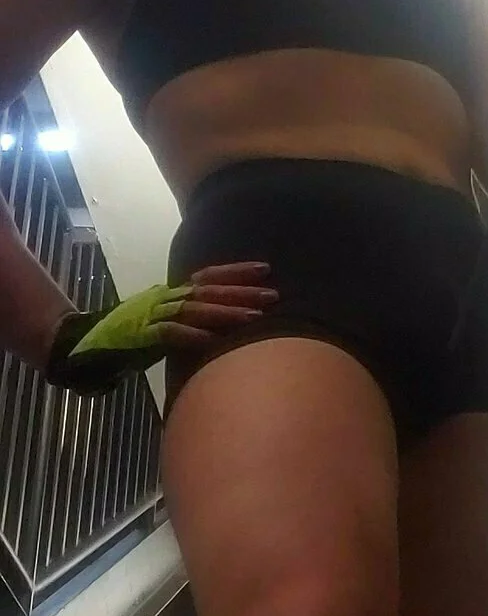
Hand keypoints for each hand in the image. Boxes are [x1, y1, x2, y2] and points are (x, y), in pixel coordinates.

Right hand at [44, 261, 278, 391]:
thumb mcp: (165, 322)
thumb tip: (224, 324)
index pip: (207, 276)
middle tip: (274, 294)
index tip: (265, 268)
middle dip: (242, 292)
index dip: (236, 272)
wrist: (86, 347)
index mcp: (171, 293)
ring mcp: (152, 316)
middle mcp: (164, 298)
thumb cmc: (129, 338)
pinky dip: (192, 335)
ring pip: (194, 309)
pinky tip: (213, 340)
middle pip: (207, 290)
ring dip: (225, 313)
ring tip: (254, 317)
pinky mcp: (141, 337)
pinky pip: (170, 334)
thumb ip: (191, 319)